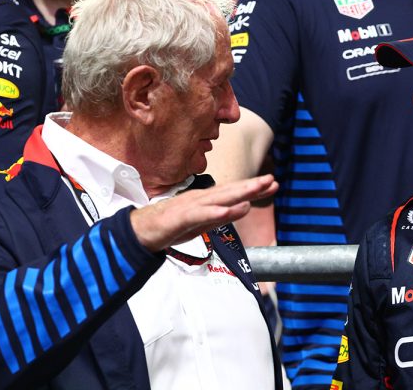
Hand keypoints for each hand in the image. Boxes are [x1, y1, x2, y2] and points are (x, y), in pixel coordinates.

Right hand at [130, 175, 277, 251]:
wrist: (139, 232)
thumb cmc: (170, 226)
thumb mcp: (202, 223)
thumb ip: (223, 216)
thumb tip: (245, 207)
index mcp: (206, 200)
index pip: (233, 193)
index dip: (253, 188)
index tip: (273, 184)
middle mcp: (200, 199)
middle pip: (229, 191)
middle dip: (251, 186)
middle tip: (272, 180)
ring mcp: (189, 207)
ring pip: (217, 199)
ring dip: (238, 193)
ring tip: (256, 188)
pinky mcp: (179, 219)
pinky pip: (199, 215)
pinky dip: (214, 212)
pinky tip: (228, 210)